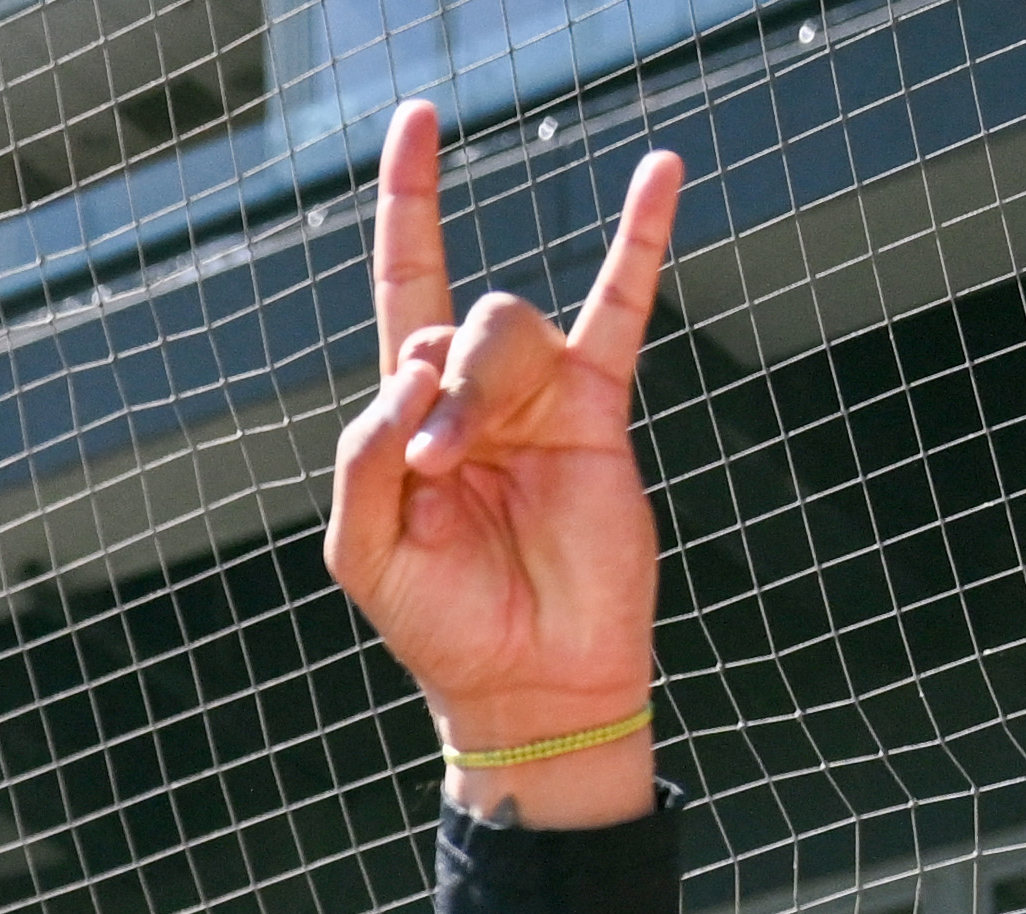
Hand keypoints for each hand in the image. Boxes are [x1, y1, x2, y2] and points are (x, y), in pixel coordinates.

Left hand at [325, 105, 682, 807]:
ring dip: (480, 384)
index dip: (405, 206)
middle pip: (450, 324)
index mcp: (409, 416)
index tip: (416, 122)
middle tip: (438, 464)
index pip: (402, 285)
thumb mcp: (366, 551)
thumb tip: (410, 366)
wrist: (531, 680)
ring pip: (507, 327)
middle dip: (438, 387)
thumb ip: (364, 458)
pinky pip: (623, 307)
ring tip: (465, 461)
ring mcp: (537, 397)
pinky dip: (641, 239)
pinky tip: (661, 172)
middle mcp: (473, 393)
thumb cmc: (442, 623)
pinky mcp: (597, 411)